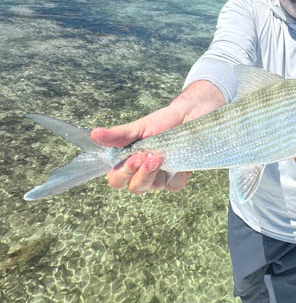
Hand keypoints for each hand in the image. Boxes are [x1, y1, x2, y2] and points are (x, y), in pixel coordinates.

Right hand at [91, 80, 225, 194]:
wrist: (194, 114)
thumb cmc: (166, 120)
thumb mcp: (141, 126)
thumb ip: (119, 135)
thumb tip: (94, 134)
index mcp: (130, 161)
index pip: (116, 178)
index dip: (121, 173)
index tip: (132, 158)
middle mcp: (143, 172)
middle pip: (133, 188)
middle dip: (139, 175)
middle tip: (148, 157)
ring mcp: (162, 177)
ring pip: (152, 188)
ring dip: (155, 174)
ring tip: (161, 156)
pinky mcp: (179, 177)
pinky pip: (173, 186)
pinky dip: (176, 175)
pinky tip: (179, 163)